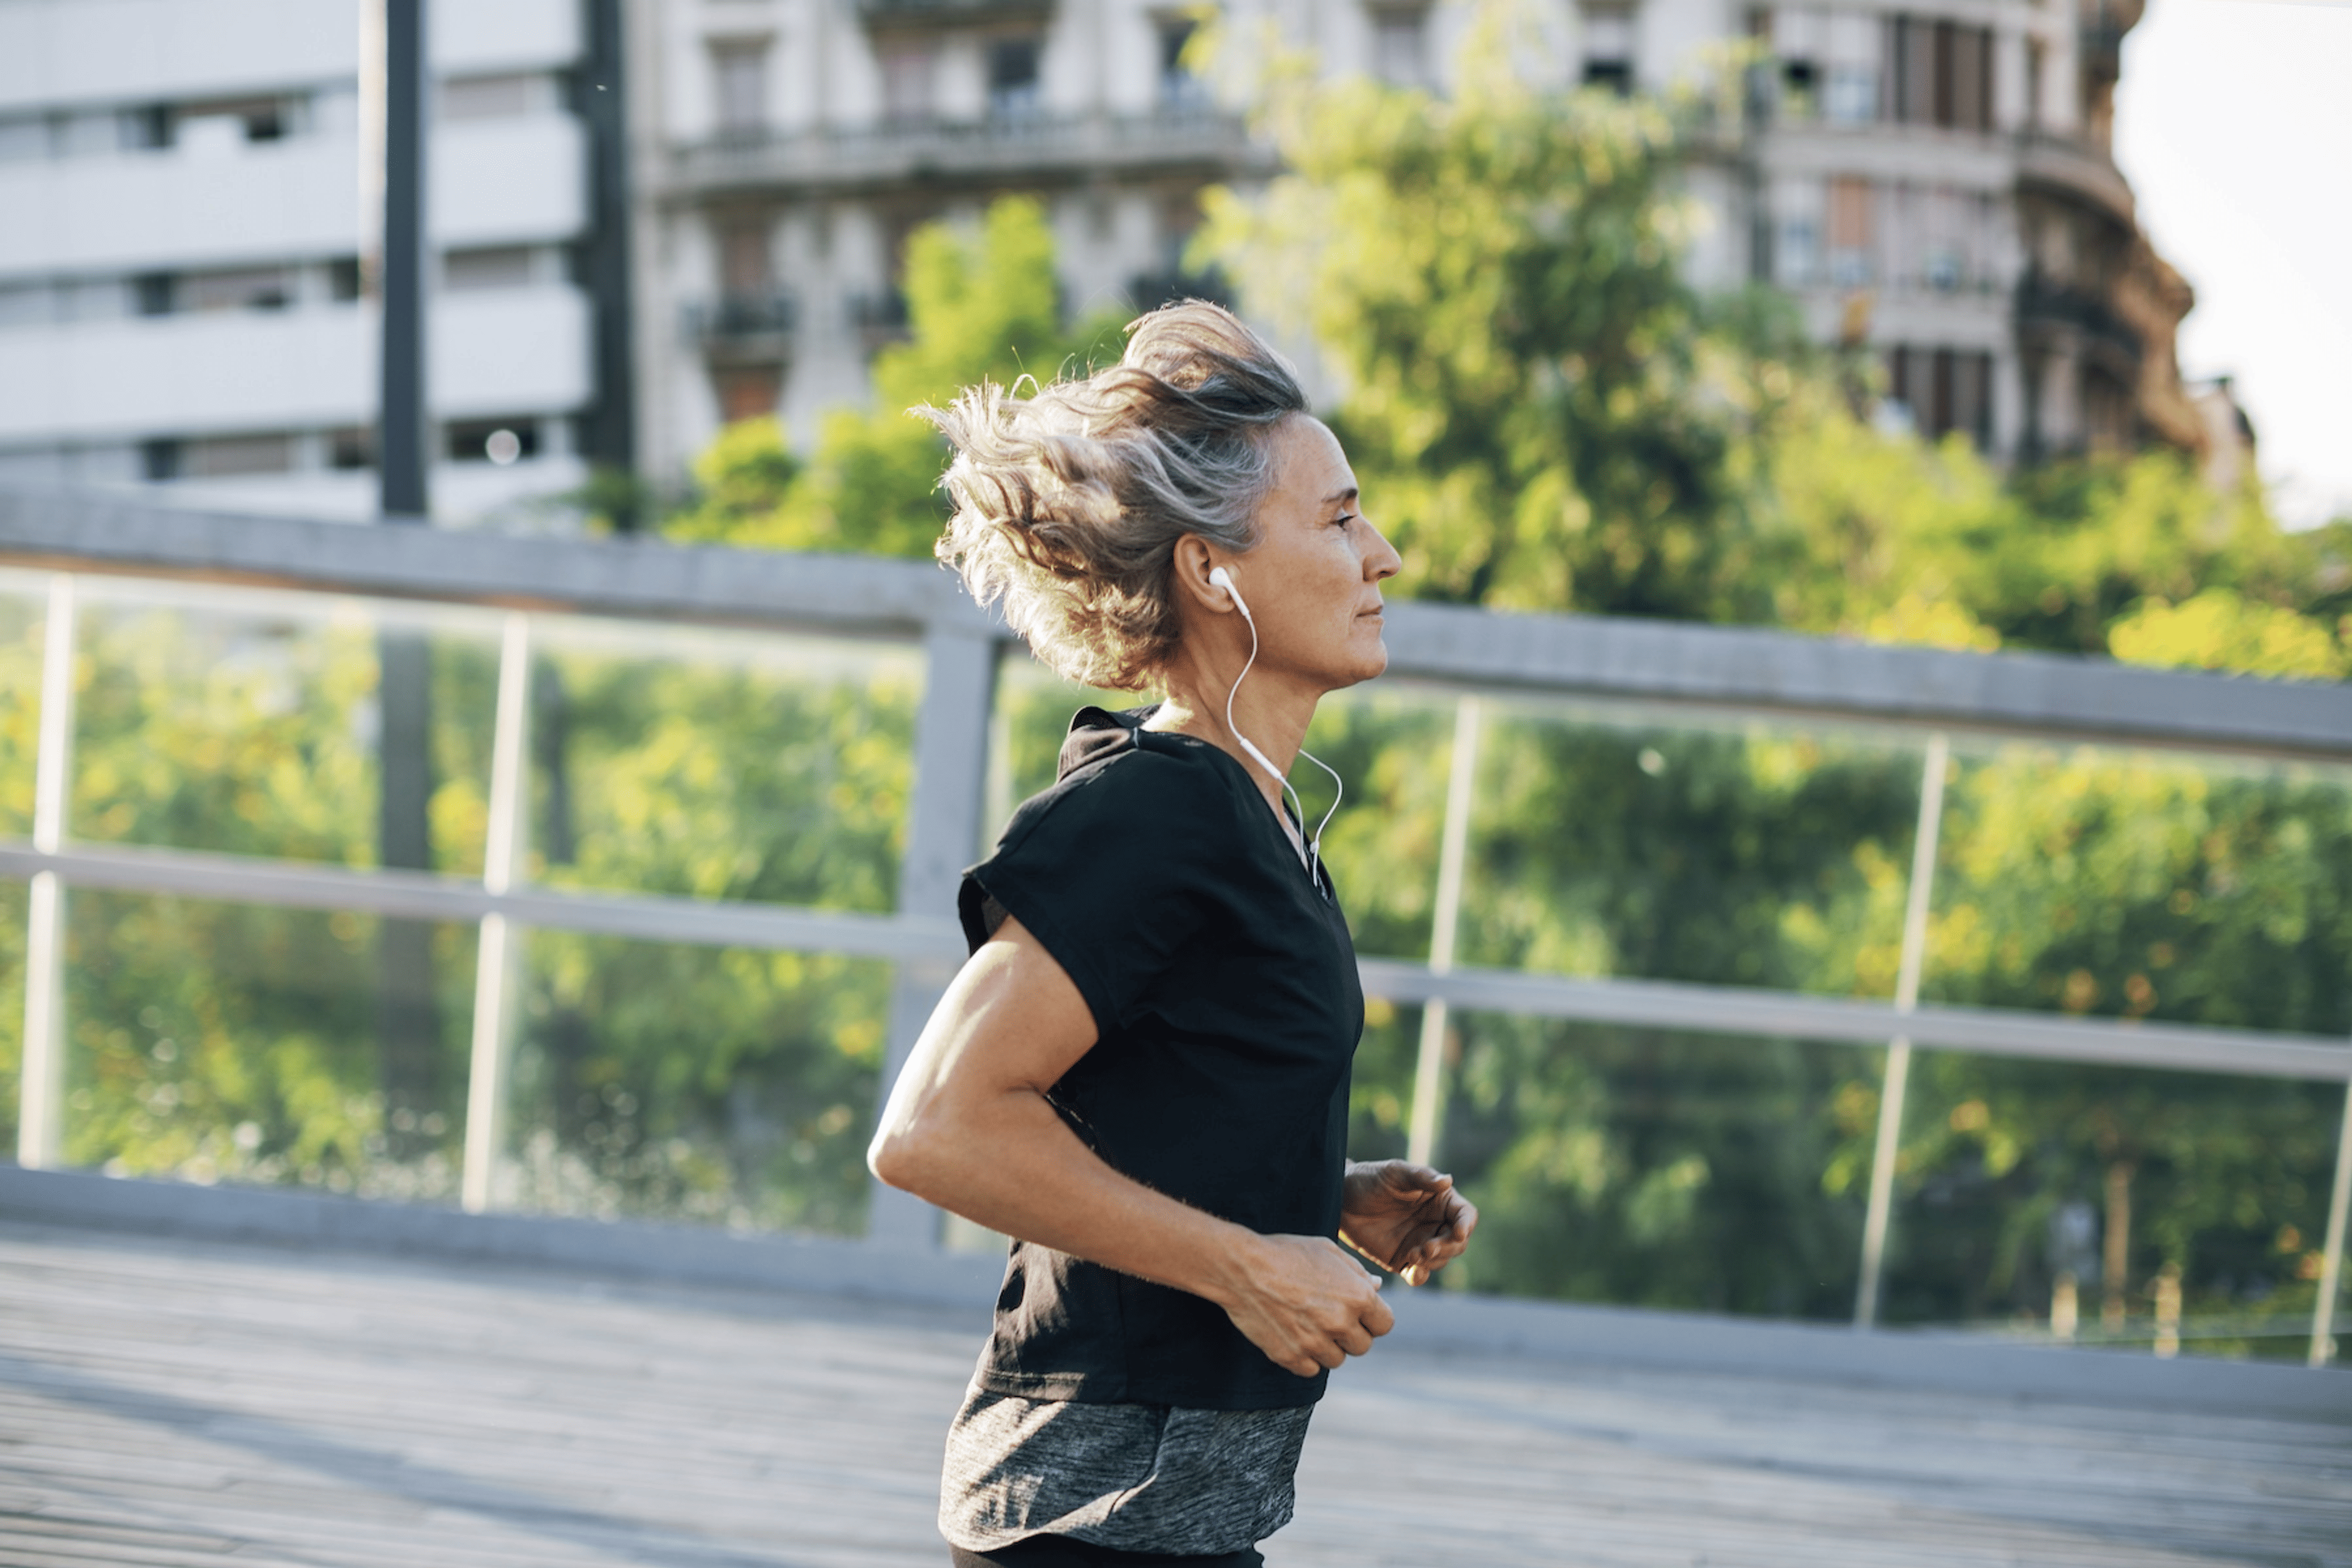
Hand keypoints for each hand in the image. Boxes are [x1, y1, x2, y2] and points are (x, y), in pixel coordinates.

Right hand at [1215, 1233, 1395, 1377]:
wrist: (1241, 1268)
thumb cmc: (1286, 1253)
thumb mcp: (1326, 1251)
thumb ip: (1356, 1272)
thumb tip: (1378, 1287)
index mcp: (1357, 1296)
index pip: (1385, 1324)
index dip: (1372, 1318)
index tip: (1357, 1313)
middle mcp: (1341, 1323)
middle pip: (1362, 1346)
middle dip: (1350, 1334)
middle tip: (1329, 1316)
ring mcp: (1315, 1343)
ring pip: (1337, 1360)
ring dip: (1328, 1347)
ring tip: (1309, 1324)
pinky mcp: (1291, 1357)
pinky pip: (1311, 1370)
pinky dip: (1306, 1358)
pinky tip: (1294, 1335)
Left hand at [1339, 1161, 1477, 1285]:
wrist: (1340, 1200)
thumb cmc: (1368, 1179)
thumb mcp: (1394, 1173)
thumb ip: (1420, 1177)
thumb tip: (1447, 1180)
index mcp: (1439, 1200)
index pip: (1465, 1214)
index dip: (1466, 1224)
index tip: (1458, 1232)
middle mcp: (1434, 1223)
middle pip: (1457, 1243)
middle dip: (1447, 1248)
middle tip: (1427, 1249)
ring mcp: (1420, 1243)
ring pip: (1441, 1260)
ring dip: (1432, 1262)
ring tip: (1412, 1255)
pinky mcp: (1403, 1260)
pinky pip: (1419, 1274)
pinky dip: (1420, 1276)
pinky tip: (1412, 1272)